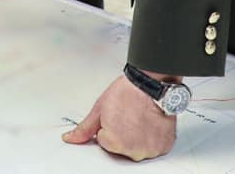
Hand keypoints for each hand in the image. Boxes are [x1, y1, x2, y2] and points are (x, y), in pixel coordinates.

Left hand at [61, 74, 176, 160]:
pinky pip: (154, 147)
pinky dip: (152, 138)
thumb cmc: (127, 92)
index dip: (107, 127)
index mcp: (114, 142)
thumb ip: (84, 129)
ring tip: (139, 119)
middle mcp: (133, 151)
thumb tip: (70, 138)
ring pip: (137, 148)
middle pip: (121, 148)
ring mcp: (150, 150)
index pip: (104, 142)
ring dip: (137, 138)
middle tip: (127, 116)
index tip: (115, 116)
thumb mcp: (99, 108)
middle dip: (122, 134)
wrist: (150, 83)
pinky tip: (149, 123)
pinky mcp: (164, 146)